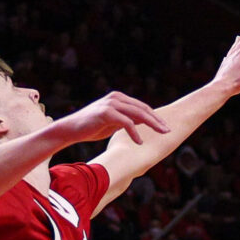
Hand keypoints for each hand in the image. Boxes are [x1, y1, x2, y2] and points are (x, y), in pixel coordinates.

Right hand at [51, 90, 167, 148]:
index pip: (142, 106)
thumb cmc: (91, 127)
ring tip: (161, 134)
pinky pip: (126, 123)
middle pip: (143, 109)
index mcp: (119, 98)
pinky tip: (139, 142)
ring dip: (152, 125)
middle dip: (157, 120)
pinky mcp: (106, 112)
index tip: (165, 127)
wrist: (71, 129)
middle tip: (168, 130)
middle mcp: (116, 97)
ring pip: (138, 114)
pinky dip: (134, 133)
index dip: (155, 117)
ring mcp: (111, 103)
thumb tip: (144, 121)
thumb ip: (127, 119)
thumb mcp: (113, 122)